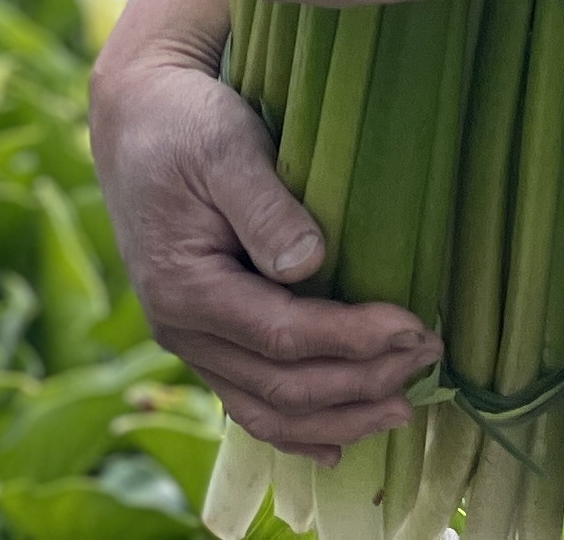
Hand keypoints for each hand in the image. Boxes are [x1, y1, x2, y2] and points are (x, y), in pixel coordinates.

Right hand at [90, 0, 434, 456]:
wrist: (137, 119)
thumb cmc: (185, 124)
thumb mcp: (225, 146)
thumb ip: (264, 205)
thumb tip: (309, 263)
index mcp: (185, 287)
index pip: (283, 336)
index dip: (352, 340)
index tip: (414, 327)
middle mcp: (181, 330)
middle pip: (280, 385)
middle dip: (360, 382)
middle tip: (426, 358)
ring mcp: (189, 341)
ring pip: (265, 409)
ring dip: (337, 418)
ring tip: (401, 409)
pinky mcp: (203, 338)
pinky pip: (248, 401)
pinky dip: (295, 428)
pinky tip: (334, 444)